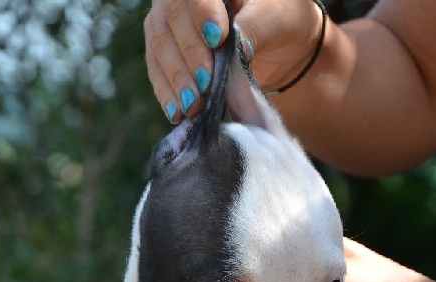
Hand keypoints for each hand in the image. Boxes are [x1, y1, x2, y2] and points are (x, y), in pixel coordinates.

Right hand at [144, 0, 324, 121]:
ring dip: (176, 78)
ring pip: (159, 45)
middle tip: (206, 83)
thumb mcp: (275, 20)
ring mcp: (169, 22)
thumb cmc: (279, 21)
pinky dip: (166, 93)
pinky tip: (177, 112)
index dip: (202, 14)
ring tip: (193, 105)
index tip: (218, 40)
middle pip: (171, 19)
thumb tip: (237, 49)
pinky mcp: (164, 51)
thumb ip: (255, 28)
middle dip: (189, 55)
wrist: (277, 45)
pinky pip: (156, 70)